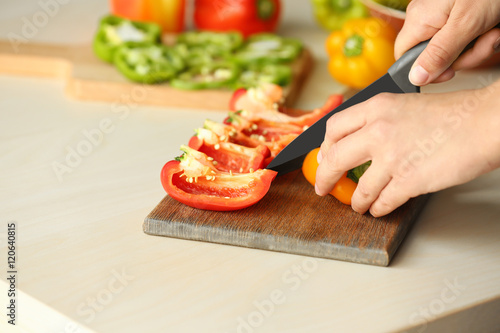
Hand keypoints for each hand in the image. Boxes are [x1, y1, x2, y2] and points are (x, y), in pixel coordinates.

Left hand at [315, 81, 499, 216]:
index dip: (324, 146)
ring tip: (357, 205)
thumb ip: (378, 121)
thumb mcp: (405, 105)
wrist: (484, 124)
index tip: (324, 157)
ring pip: (359, 188)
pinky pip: (382, 202)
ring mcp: (392, 158)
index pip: (333, 127)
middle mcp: (378, 131)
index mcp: (376, 107)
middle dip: (324, 178)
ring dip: (356, 201)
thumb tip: (357, 142)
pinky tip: (378, 208)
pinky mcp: (408, 181)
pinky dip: (378, 209)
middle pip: (334, 159)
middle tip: (322, 187)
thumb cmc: (453, 115)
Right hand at [395, 0, 499, 85]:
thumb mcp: (466, 25)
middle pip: (434, 54)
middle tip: (485, 42)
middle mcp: (426, 16)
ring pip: (453, 47)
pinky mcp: (458, 10)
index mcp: (419, 19)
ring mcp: (442, 12)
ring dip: (479, 45)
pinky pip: (463, 33)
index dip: (424, 70)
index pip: (404, 57)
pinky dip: (482, 33)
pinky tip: (494, 25)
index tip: (449, 73)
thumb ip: (439, 54)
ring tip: (494, 31)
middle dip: (464, 56)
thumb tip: (415, 77)